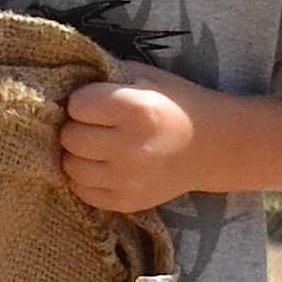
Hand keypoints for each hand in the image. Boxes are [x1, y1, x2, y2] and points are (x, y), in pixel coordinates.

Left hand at [58, 67, 230, 214]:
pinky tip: (103, 167)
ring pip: (71, 166)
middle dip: (77, 128)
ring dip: (78, 155)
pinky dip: (86, 179)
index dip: (82, 101)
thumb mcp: (149, 79)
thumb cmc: (177, 106)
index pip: (77, 105)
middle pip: (70, 137)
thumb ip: (109, 79)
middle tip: (95, 127)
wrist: (214, 148)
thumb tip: (67, 88)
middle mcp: (129, 147)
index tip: (96, 103)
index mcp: (136, 110)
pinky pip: (82, 191)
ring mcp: (127, 179)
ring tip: (97, 148)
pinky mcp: (126, 202)